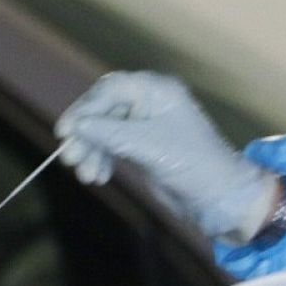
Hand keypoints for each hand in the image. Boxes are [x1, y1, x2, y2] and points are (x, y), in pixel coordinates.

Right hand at [55, 71, 278, 243]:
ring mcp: (147, 124)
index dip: (85, 109)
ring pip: (106, 130)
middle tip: (71, 159)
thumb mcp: (148, 146)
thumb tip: (77, 125)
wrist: (220, 195)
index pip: (110, 90)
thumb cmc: (193, 163)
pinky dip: (103, 158)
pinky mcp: (145, 146)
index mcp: (158, 91)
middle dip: (87, 134)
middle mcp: (151, 102)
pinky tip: (99, 175)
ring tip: (88, 175)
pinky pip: (114, 145)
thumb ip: (111, 133)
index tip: (65, 132)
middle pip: (104, 110)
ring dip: (92, 151)